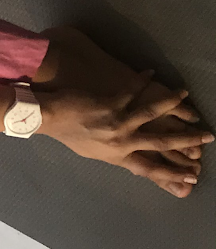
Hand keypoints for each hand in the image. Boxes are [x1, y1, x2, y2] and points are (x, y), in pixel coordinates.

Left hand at [39, 73, 209, 197]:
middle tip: (208, 137)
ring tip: (185, 93)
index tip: (194, 175)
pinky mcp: (109, 104)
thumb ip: (118, 157)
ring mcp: (116, 123)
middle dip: (187, 140)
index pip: (151, 169)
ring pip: (151, 113)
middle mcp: (121, 142)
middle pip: (161, 143)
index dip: (174, 173)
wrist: (49, 119)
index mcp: (117, 157)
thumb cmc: (70, 136)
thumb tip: (137, 163)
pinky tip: (151, 72)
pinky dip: (142, 80)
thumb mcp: (95, 154)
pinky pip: (131, 91)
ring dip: (171, 101)